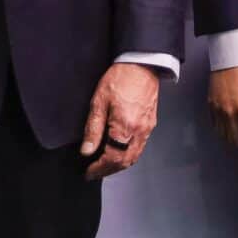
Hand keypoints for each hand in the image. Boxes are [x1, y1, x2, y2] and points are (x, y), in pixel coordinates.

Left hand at [80, 62, 160, 180]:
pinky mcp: (151, 123)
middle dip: (109, 170)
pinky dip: (128, 154)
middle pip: (125, 161)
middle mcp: (139, 131)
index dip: (99, 169)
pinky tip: (119, 150)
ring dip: (119, 164)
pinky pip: (140, 146)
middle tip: (95, 173)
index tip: (89, 172)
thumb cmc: (120, 78)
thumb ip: (92, 129)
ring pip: (134, 156)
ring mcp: (147, 128)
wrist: (141, 64)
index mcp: (125, 127)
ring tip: (105, 165)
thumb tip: (87, 151)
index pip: (112, 158)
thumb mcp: (99, 102)